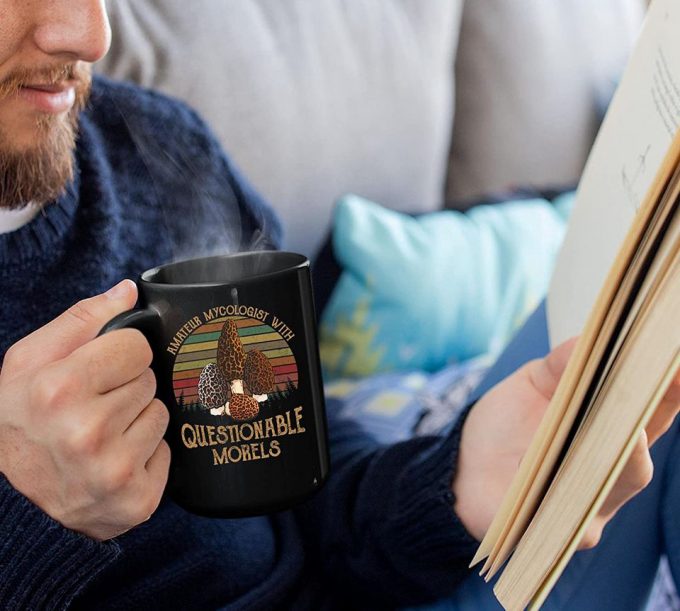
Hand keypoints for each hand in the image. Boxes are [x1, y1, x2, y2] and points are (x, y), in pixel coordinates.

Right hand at [0, 281, 169, 540]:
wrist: (9, 501)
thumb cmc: (19, 422)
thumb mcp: (28, 362)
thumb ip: (81, 319)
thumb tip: (128, 291)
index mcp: (60, 389)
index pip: (136, 346)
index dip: (118, 355)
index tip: (97, 372)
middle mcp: (88, 431)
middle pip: (149, 380)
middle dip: (126, 388)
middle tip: (92, 408)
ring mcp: (115, 470)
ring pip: (161, 414)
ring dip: (138, 420)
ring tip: (101, 436)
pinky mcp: (137, 500)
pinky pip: (167, 452)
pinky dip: (146, 455)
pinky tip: (114, 461)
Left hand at [453, 338, 679, 547]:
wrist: (462, 464)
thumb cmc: (505, 424)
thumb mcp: (533, 384)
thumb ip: (560, 365)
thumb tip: (589, 340)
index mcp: (605, 437)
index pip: (649, 418)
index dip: (668, 394)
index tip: (675, 367)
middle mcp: (604, 476)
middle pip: (638, 458)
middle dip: (645, 426)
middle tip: (646, 394)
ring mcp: (581, 508)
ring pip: (613, 488)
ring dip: (620, 456)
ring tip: (622, 429)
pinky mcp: (547, 529)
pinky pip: (569, 520)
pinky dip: (570, 494)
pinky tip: (560, 471)